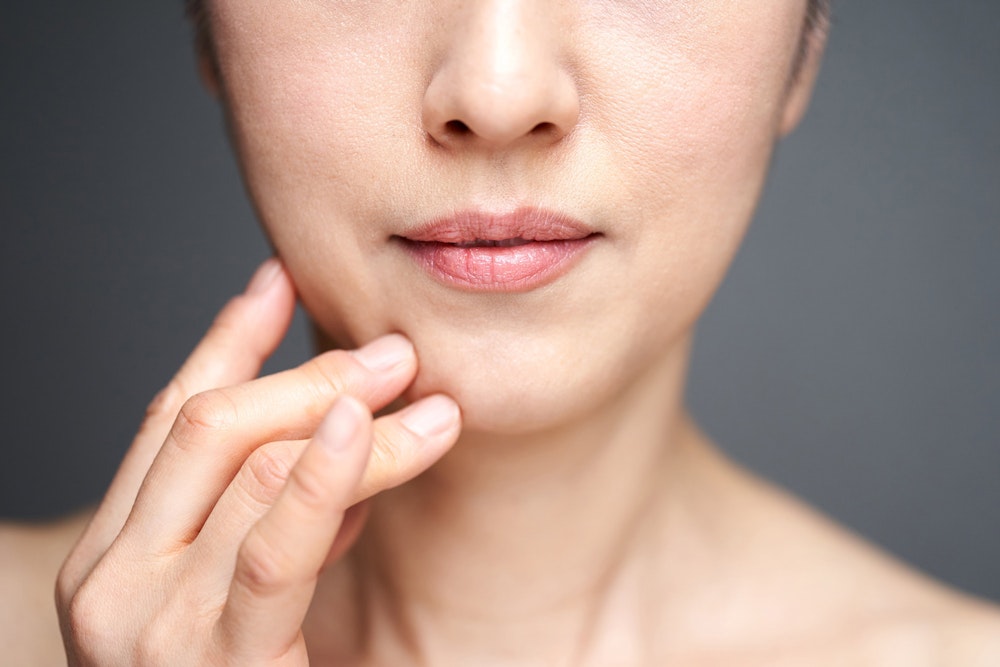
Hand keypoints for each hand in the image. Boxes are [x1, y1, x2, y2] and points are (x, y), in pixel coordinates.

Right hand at [56, 259, 460, 664]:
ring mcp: (149, 625)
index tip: (281, 280)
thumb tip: (343, 432)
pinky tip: (368, 428)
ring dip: (349, 417)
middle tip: (396, 352)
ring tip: (423, 392)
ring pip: (254, 468)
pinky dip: (323, 478)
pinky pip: (272, 548)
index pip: (169, 416)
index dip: (228, 340)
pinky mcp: (212, 665)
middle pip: (212, 426)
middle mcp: (113, 581)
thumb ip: (281, 517)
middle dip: (310, 374)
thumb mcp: (252, 590)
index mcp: (115, 556)